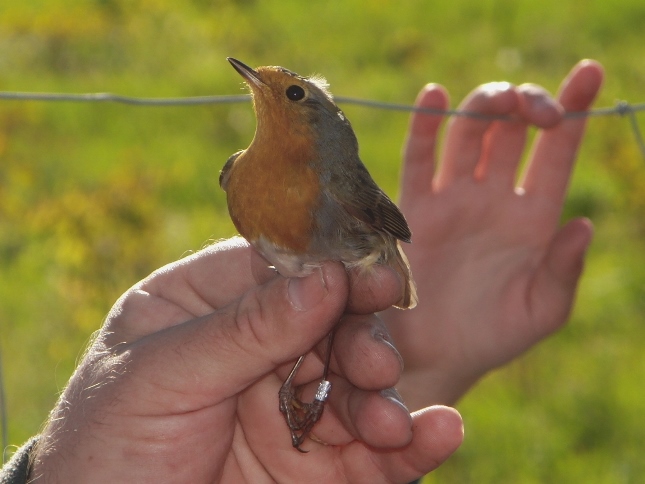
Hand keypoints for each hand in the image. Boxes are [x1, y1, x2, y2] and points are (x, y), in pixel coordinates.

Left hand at [31, 237, 462, 482]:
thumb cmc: (105, 451)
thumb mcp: (160, 379)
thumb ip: (244, 329)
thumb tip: (326, 276)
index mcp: (204, 306)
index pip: (279, 269)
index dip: (328, 269)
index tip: (370, 279)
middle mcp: (253, 348)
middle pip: (330, 322)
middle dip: (360, 337)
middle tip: (375, 360)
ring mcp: (287, 405)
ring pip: (357, 384)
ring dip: (383, 397)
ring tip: (389, 424)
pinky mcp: (314, 465)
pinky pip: (371, 449)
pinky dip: (411, 443)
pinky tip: (439, 434)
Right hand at [385, 60, 603, 408]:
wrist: (434, 356)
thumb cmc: (493, 337)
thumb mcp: (542, 311)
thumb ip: (564, 269)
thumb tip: (585, 225)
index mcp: (533, 217)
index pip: (557, 153)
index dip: (575, 112)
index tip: (588, 74)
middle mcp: (494, 199)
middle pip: (512, 131)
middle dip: (526, 106)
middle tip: (533, 106)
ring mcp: (453, 200)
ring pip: (469, 136)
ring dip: (482, 107)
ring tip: (497, 99)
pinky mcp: (414, 209)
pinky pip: (419, 159)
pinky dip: (425, 126)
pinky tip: (434, 97)